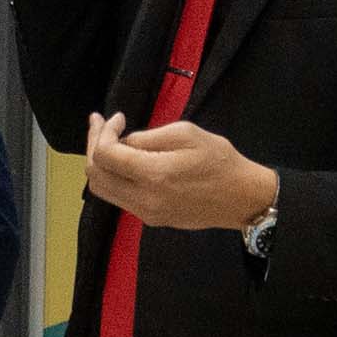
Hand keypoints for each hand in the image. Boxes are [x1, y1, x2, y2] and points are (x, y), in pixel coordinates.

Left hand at [82, 113, 277, 232]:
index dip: (103, 132)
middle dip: (94, 145)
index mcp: (154, 175)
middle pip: (96, 175)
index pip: (105, 156)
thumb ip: (148, 137)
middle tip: (102, 125)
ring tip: (108, 140)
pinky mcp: (151, 219)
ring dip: (100, 163)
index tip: (117, 118)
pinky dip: (113, 176)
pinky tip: (124, 160)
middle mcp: (144, 199)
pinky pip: (119, 198)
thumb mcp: (187, 134)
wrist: (242, 198)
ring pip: (103, 190)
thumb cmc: (220, 160)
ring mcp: (146, 213)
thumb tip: (123, 141)